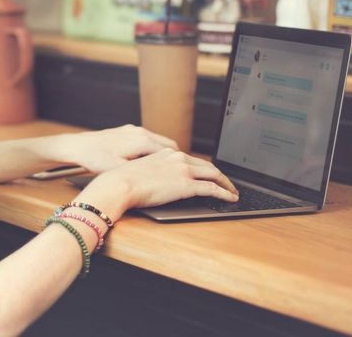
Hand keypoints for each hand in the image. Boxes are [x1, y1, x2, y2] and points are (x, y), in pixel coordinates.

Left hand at [53, 124, 177, 173]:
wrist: (76, 146)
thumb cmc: (94, 158)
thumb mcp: (117, 170)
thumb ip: (140, 173)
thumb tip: (157, 179)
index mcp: (142, 141)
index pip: (172, 152)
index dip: (181, 165)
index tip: (189, 175)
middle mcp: (140, 132)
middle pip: (169, 145)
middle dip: (178, 159)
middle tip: (184, 173)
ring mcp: (133, 130)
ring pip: (159, 142)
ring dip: (166, 154)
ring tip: (169, 169)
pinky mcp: (126, 131)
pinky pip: (148, 140)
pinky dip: (154, 150)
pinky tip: (149, 161)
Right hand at [78, 149, 238, 220]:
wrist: (119, 184)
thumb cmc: (121, 180)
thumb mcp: (138, 170)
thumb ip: (151, 171)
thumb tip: (153, 180)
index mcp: (166, 153)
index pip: (191, 159)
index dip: (203, 168)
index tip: (208, 174)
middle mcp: (177, 157)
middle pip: (206, 165)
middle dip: (219, 174)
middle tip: (227, 183)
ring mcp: (183, 170)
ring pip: (214, 174)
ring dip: (226, 183)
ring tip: (232, 191)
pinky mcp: (186, 185)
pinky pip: (212, 188)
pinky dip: (224, 193)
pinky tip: (230, 198)